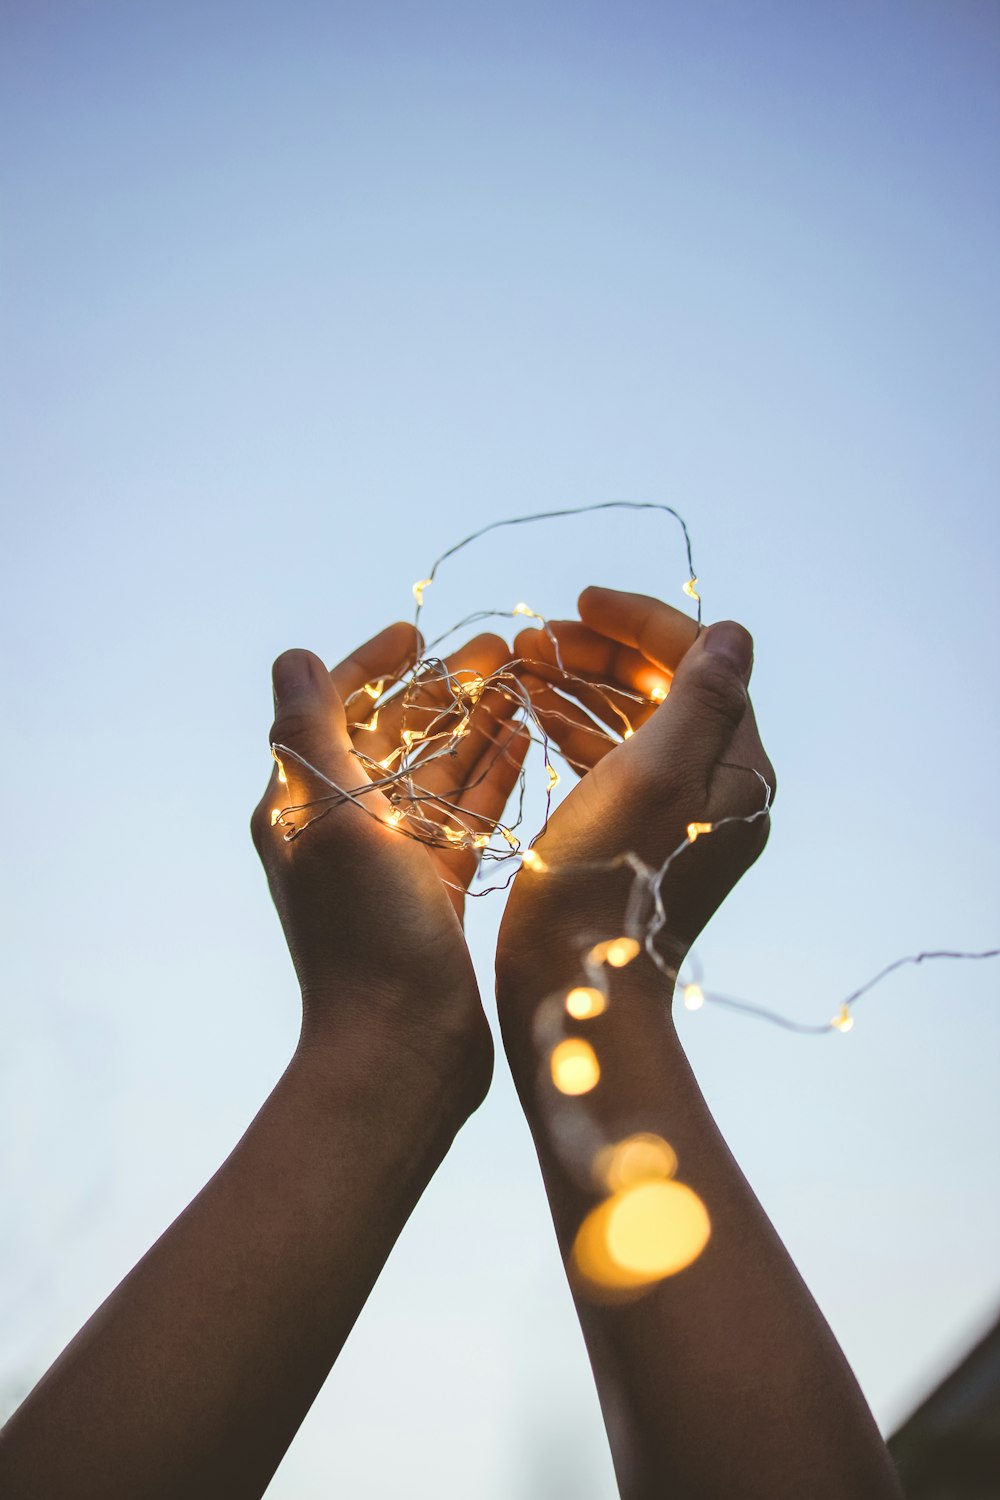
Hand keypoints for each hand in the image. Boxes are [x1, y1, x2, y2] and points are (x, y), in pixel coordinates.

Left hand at [251, 623, 528, 1099]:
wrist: (401, 1049)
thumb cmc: (362, 935)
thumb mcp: (327, 820)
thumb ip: (309, 732)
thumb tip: (295, 656)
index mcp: (303, 804)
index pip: (335, 710)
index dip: (373, 664)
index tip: (418, 630)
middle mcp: (343, 827)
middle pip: (396, 736)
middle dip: (443, 689)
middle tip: (502, 649)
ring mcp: (393, 860)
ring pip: (439, 772)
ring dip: (477, 724)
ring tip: (526, 680)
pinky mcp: (437, 890)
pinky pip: (467, 816)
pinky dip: (493, 776)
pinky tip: (528, 741)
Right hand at [496, 587, 774, 994]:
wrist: (577, 986)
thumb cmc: (609, 879)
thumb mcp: (655, 772)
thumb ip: (700, 697)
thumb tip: (732, 633)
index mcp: (738, 769)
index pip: (700, 662)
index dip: (639, 622)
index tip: (578, 602)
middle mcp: (718, 789)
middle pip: (666, 689)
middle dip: (602, 654)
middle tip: (536, 639)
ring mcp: (676, 816)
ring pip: (633, 724)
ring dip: (582, 686)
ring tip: (521, 666)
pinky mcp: (635, 840)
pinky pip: (612, 763)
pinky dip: (576, 731)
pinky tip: (532, 716)